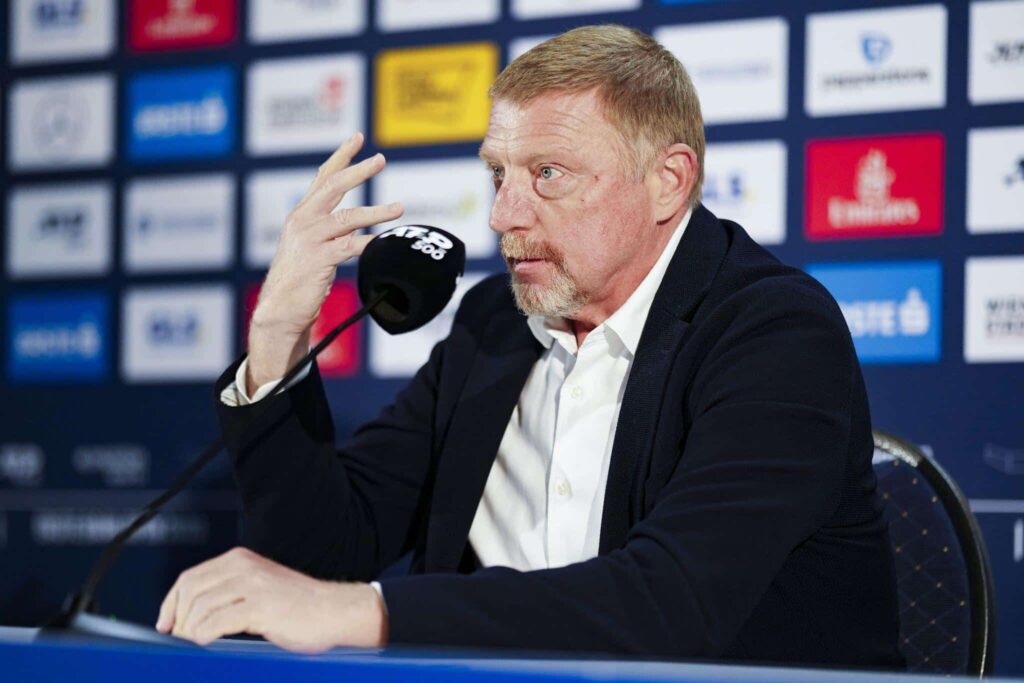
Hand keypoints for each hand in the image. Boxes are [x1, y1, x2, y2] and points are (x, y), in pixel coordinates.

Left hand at [155, 546, 386, 651]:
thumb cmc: (299, 607)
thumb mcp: (258, 590)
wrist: (335, 611)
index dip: (171, 604)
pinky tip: (209, 643)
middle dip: (180, 621)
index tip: (166, 625)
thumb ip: (228, 594)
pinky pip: (216, 621)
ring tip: (198, 644)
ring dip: (192, 631)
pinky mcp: (260, 605)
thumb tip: (190, 618)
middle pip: (190, 591)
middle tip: (182, 641)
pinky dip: (205, 635)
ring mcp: (252, 585)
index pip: (190, 578)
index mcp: (240, 560)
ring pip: (200, 607)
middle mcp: (243, 567)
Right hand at [246, 132, 403, 389]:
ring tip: (400, 207)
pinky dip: (370, 243)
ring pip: (347, 217)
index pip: (323, 177)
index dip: (341, 156)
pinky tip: (386, 242)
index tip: (358, 137)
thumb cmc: (299, 281)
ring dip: (377, 211)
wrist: (279, 311)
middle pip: (333, 187)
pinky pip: (350, 247)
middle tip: (380, 159)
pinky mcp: (318, 260)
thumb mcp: (311, 247)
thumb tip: (359, 223)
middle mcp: (303, 221)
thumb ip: (330, 230)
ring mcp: (309, 240)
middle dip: (358, 171)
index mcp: (302, 215)